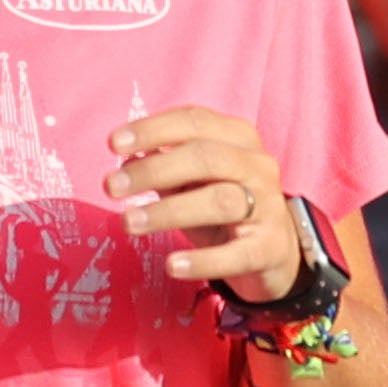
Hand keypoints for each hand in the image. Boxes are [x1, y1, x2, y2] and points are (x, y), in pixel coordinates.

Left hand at [106, 108, 297, 296]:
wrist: (276, 251)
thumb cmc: (225, 208)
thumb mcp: (193, 183)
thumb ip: (164, 170)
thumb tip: (126, 163)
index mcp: (238, 137)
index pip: (194, 121)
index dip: (152, 129)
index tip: (113, 143)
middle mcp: (257, 165)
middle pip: (205, 157)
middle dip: (154, 169)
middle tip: (111, 187)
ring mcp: (268, 206)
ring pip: (219, 201)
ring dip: (168, 211)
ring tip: (128, 223)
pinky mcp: (270, 248)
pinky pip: (236, 254)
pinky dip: (203, 259)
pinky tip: (172, 265)